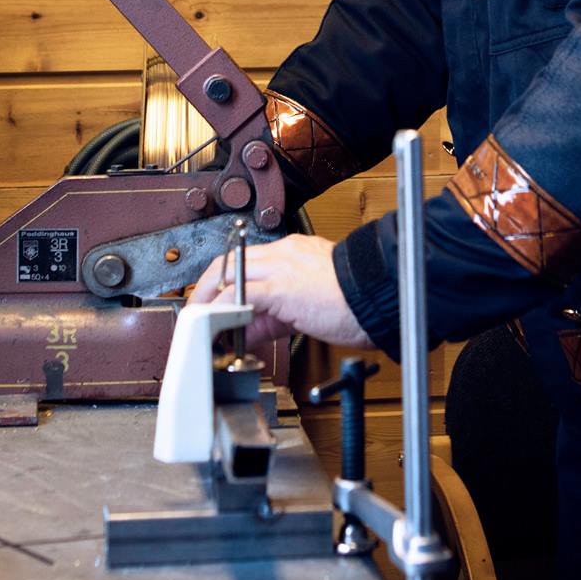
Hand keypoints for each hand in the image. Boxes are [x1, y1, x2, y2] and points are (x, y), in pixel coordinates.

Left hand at [188, 234, 371, 348]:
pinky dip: (224, 310)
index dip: (225, 282)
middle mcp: (283, 253)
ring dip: (209, 299)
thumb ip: (277, 312)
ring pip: (228, 273)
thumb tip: (252, 327)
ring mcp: (281, 268)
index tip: (218, 304)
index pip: (246, 260)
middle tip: (199, 312)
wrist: (381, 298)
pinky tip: (219, 326)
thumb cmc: (357, 301)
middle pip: (229, 261)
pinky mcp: (281, 288)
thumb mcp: (310, 302)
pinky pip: (241, 295)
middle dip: (208, 288)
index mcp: (293, 252)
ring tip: (202, 323)